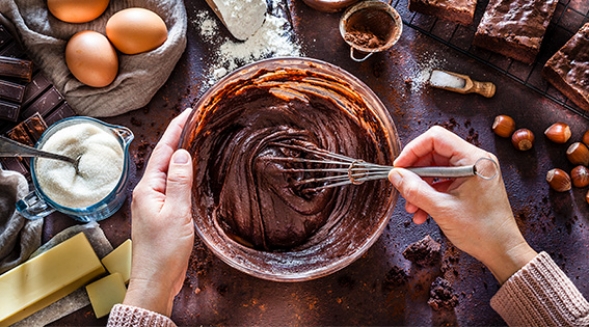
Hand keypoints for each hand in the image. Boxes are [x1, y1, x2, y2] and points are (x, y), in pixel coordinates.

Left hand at [123, 108, 193, 315]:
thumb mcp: (176, 213)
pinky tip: (190, 173)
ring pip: (168, 171)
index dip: (175, 129)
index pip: (163, 151)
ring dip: (179, 155)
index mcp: (147, 188)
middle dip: (177, 137)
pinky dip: (181, 174)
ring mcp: (153, 203)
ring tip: (193, 139)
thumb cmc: (164, 252)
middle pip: (163, 158)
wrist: (156, 281)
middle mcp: (147, 192)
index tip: (188, 112)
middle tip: (194, 121)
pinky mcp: (161, 214)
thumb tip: (181, 153)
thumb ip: (179, 181)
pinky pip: (172, 186)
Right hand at [388, 126, 536, 283]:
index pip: (436, 138)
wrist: (503, 251)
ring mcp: (473, 172)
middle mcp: (475, 161)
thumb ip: (415, 190)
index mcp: (474, 159)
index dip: (413, 150)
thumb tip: (395, 175)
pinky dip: (430, 194)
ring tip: (412, 207)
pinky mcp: (470, 184)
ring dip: (420, 187)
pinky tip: (422, 213)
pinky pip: (443, 181)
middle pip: (434, 153)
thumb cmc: (482, 230)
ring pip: (436, 169)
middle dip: (415, 172)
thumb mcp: (441, 209)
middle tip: (402, 188)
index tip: (399, 167)